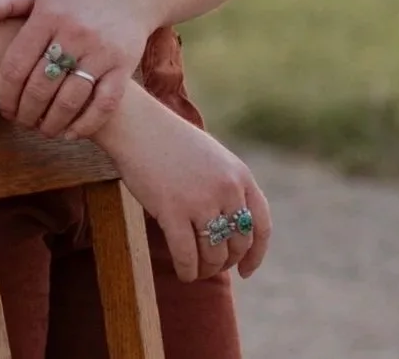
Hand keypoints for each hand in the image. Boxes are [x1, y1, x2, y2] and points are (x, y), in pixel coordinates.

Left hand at [0, 0, 154, 141]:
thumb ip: (7, 0)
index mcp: (50, 14)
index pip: (17, 63)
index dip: (5, 94)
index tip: (3, 109)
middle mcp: (76, 32)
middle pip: (41, 86)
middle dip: (26, 112)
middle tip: (20, 122)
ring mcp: (102, 51)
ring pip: (70, 99)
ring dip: (51, 123)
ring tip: (41, 129)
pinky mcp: (123, 67)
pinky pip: (103, 105)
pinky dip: (84, 125)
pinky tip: (69, 133)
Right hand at [97, 86, 271, 283]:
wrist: (137, 124)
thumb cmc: (170, 141)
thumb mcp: (212, 159)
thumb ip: (227, 188)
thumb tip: (232, 233)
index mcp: (240, 174)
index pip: (261, 226)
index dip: (255, 254)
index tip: (245, 271)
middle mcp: (227, 189)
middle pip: (237, 244)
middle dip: (225, 261)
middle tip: (209, 265)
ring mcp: (201, 201)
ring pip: (214, 255)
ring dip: (205, 269)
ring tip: (194, 270)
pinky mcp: (173, 211)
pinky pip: (187, 256)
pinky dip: (187, 271)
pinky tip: (182, 272)